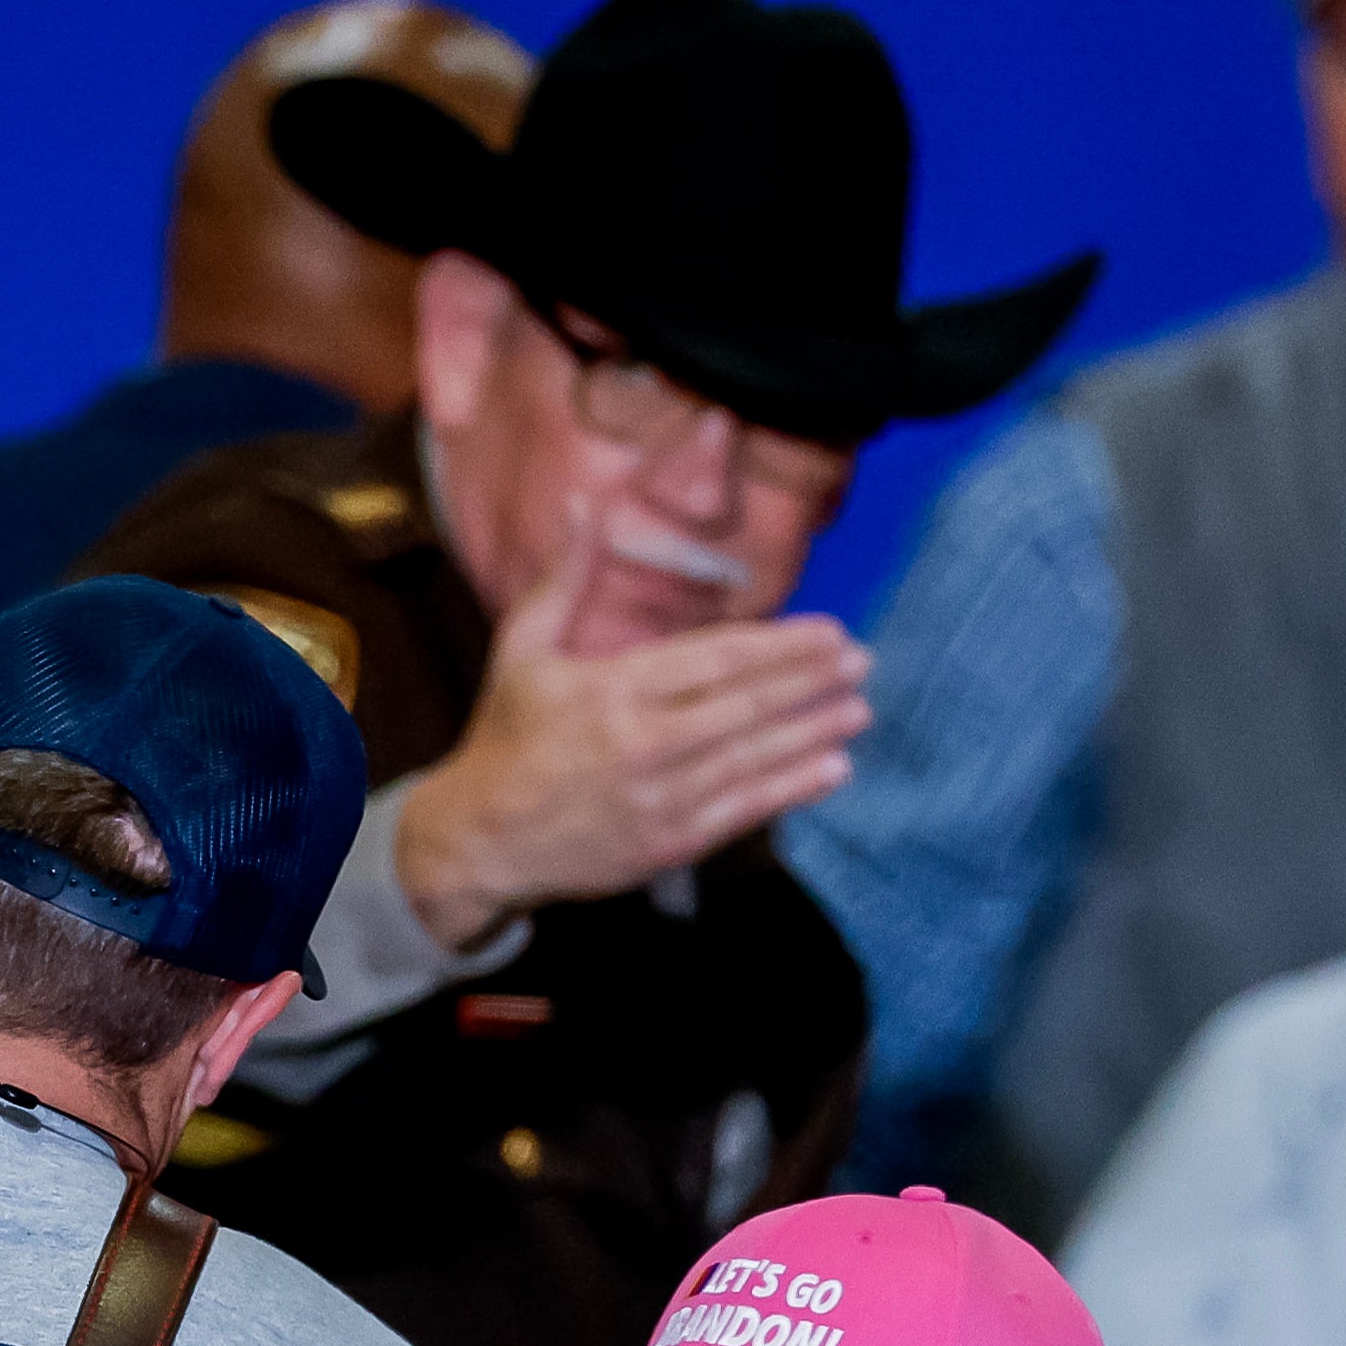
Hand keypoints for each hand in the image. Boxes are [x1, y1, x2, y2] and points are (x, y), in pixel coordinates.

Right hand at [394, 509, 868, 950]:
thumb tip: (584, 502)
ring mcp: (660, 797)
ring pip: (753, 758)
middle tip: (863, 662)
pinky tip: (832, 769)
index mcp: (614, 688)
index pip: (717, 659)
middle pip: (746, 705)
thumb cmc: (507, 736)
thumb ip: (567, 576)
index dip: (781, 645)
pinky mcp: (668, 843)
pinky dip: (791, 789)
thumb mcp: (523, 647)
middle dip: (811, 682)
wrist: (482, 838)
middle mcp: (644, 742)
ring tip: (860, 709)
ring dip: (813, 732)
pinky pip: (742, 811)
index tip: (829, 632)